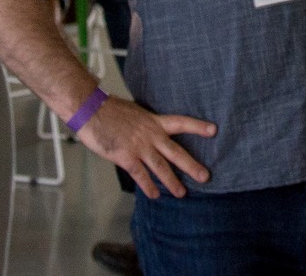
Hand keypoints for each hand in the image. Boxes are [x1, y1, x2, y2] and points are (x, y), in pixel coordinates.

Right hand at [73, 95, 214, 198]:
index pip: (181, 122)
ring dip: (172, 182)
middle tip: (205, 176)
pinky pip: (140, 175)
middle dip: (191, 166)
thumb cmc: (110, 111)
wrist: (91, 110)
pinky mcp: (125, 156)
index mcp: (154, 121)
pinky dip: (148, 186)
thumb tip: (152, 134)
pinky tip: (155, 195)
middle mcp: (151, 134)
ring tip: (181, 193)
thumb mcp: (135, 113)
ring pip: (161, 167)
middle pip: (176, 152)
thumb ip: (146, 125)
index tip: (214, 130)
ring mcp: (139, 146)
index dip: (198, 126)